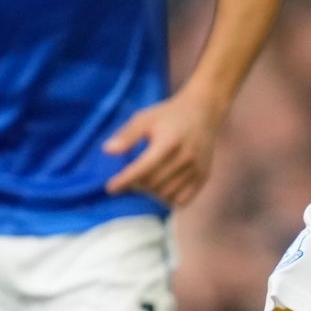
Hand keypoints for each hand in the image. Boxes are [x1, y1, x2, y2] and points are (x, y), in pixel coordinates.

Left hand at [102, 88, 227, 206]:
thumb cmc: (168, 115)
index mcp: (168, 142)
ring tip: (144, 183)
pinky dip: (168, 199)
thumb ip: (126, 135)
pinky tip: (160, 190)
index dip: (124, 181)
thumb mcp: (144, 118)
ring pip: (167, 194)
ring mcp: (196, 168)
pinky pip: (182, 200)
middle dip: (136, 186)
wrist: (203, 111)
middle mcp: (185, 157)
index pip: (143, 168)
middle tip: (129, 180)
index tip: (110, 188)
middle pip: (154, 184)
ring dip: (151, 193)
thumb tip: (107, 151)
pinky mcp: (203, 176)